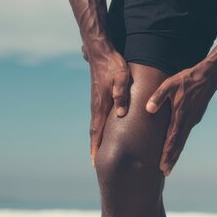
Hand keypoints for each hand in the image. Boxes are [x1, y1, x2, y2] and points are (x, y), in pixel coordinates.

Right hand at [86, 49, 131, 166]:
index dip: (96, 147)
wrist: (100, 52)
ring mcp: (97, 102)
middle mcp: (96, 106)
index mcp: (101, 104)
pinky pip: (99, 118)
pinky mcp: (99, 97)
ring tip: (100, 153)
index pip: (98, 131)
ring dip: (97, 139)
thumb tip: (121, 114)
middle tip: (97, 164)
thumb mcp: (121, 78)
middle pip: (95, 132)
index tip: (95, 162)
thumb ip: (121, 94)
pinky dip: (100, 129)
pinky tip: (105, 132)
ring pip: (97, 125)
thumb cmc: (113, 64)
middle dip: (95, 148)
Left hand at [146, 64, 216, 176]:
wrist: (209, 76)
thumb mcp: (170, 84)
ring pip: (183, 140)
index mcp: (180, 115)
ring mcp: (192, 120)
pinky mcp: (194, 117)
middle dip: (171, 159)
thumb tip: (148, 109)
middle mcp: (187, 121)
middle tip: (165, 172)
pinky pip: (186, 133)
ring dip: (176, 153)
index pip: (172, 139)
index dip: (167, 154)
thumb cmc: (187, 79)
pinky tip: (176, 146)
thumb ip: (158, 97)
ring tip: (169, 164)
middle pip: (178, 144)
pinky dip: (180, 143)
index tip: (163, 166)